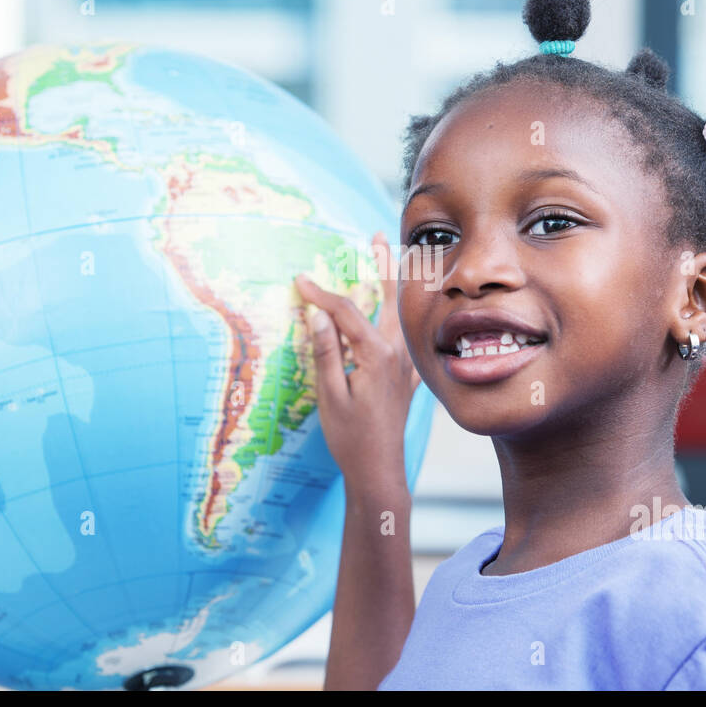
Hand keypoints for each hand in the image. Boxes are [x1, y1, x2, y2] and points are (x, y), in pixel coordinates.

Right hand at [294, 231, 421, 493]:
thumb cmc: (350, 437)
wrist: (379, 470)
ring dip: (394, 285)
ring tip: (389, 259)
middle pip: (389, 297)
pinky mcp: (406, 375)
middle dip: (382, 264)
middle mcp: (397, 353)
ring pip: (401, 313)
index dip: (320, 294)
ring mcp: (405, 364)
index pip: (345, 311)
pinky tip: (398, 309)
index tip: (299, 279)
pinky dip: (401, 314)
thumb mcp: (329, 395)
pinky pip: (406, 335)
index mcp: (376, 355)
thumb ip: (325, 351)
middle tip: (376, 236)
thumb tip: (317, 312)